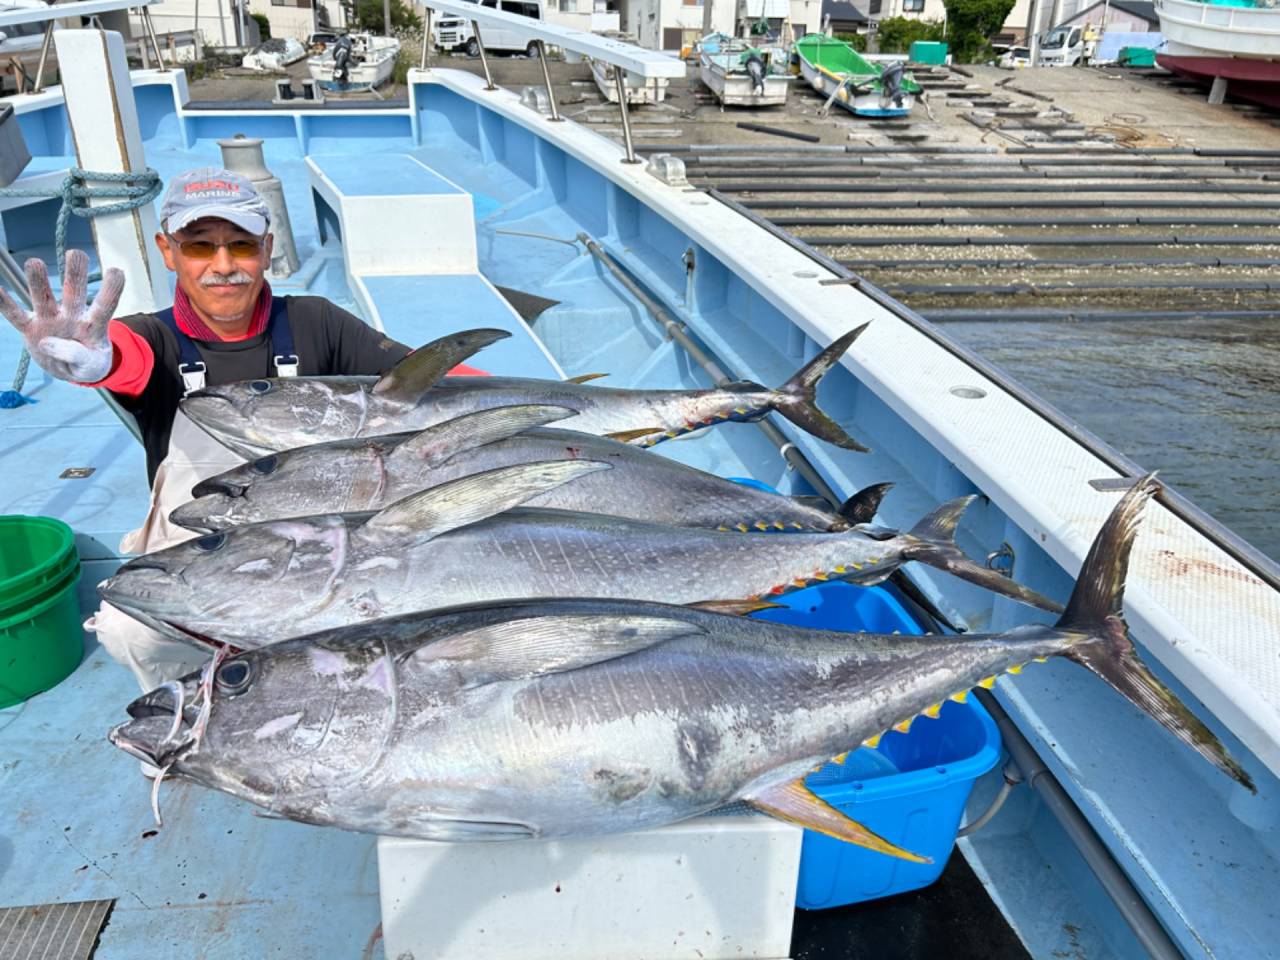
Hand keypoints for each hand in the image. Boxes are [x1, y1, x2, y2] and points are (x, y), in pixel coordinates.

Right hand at [0, 249, 124, 382]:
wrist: (71, 369)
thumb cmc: (88, 362)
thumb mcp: (90, 366)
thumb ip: (76, 355)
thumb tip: (46, 342)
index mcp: (93, 325)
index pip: (104, 306)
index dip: (110, 290)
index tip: (117, 271)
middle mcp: (71, 316)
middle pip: (74, 293)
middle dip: (75, 274)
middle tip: (76, 254)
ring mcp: (50, 320)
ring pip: (44, 297)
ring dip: (39, 281)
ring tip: (34, 262)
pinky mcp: (31, 328)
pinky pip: (15, 316)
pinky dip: (4, 304)